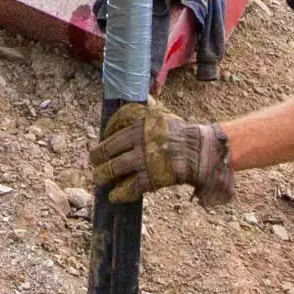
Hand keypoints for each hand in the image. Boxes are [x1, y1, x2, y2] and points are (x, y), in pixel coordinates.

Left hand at [88, 101, 233, 205]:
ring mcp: (143, 159)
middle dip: (97, 157)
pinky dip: (120, 193)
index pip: (113, 127)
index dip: (104, 135)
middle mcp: (138, 140)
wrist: (199, 152)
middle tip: (94, 162)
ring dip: (103, 175)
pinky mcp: (150, 178)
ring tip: (99, 179)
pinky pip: (129, 187)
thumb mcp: (161, 115)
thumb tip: (138, 98)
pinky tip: (114, 195)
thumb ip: (146, 110)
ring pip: (114, 168)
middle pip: (108, 149)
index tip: (102, 141)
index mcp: (140, 123)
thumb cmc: (180, 134)